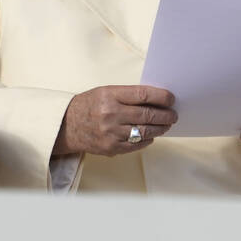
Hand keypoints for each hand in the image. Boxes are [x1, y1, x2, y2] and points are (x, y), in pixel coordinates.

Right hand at [53, 85, 176, 156]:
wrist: (66, 126)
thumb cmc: (89, 105)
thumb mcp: (106, 92)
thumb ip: (128, 95)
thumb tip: (156, 100)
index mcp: (110, 95)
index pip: (143, 94)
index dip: (161, 97)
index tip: (171, 98)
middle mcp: (110, 114)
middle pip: (147, 115)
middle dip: (165, 115)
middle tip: (173, 114)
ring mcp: (111, 133)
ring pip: (145, 132)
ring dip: (160, 128)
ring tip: (166, 125)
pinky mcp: (111, 148)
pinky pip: (137, 145)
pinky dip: (147, 140)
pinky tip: (151, 135)